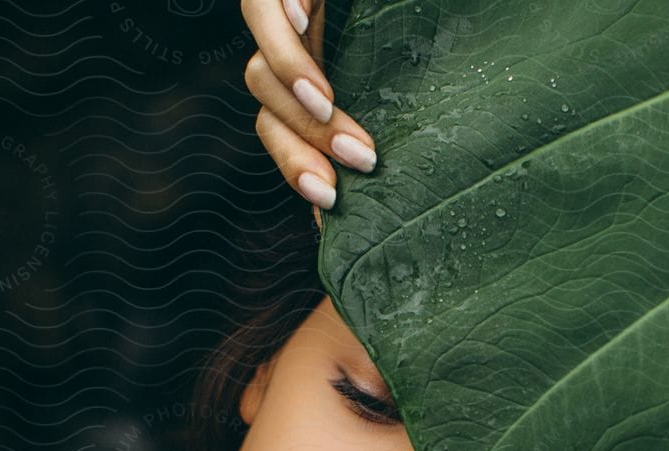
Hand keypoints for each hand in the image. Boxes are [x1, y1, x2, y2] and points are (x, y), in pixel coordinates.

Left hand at [241, 0, 378, 228]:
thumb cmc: (409, 15)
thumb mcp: (392, 76)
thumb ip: (380, 124)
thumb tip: (373, 212)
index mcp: (309, 73)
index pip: (280, 129)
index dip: (296, 166)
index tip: (331, 203)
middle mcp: (286, 46)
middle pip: (264, 104)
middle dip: (306, 141)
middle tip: (360, 160)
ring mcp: (279, 11)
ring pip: (259, 67)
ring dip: (295, 90)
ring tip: (330, 103)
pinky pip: (260, 2)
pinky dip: (278, 27)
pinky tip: (301, 21)